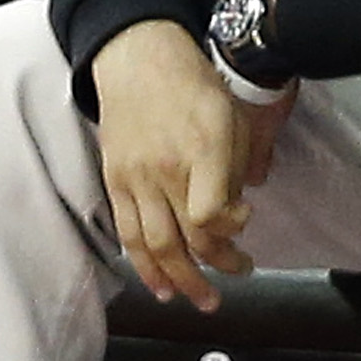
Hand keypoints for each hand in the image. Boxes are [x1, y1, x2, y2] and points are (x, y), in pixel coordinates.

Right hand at [91, 19, 288, 309]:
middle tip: (238, 277)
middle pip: (188, 238)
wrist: (139, 61)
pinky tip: (160, 287)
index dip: (231, 230)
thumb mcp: (233, 118)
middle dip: (216, 267)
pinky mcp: (115, 182)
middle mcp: (166, 170)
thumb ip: (239, 167)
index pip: (211, 213)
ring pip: (155, 245)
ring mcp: (136, 179)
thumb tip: (236, 215)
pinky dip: (144, 266)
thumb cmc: (196, 87)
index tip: (245, 221)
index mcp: (202, 150)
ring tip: (202, 300)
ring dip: (181, 280)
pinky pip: (128, 234)